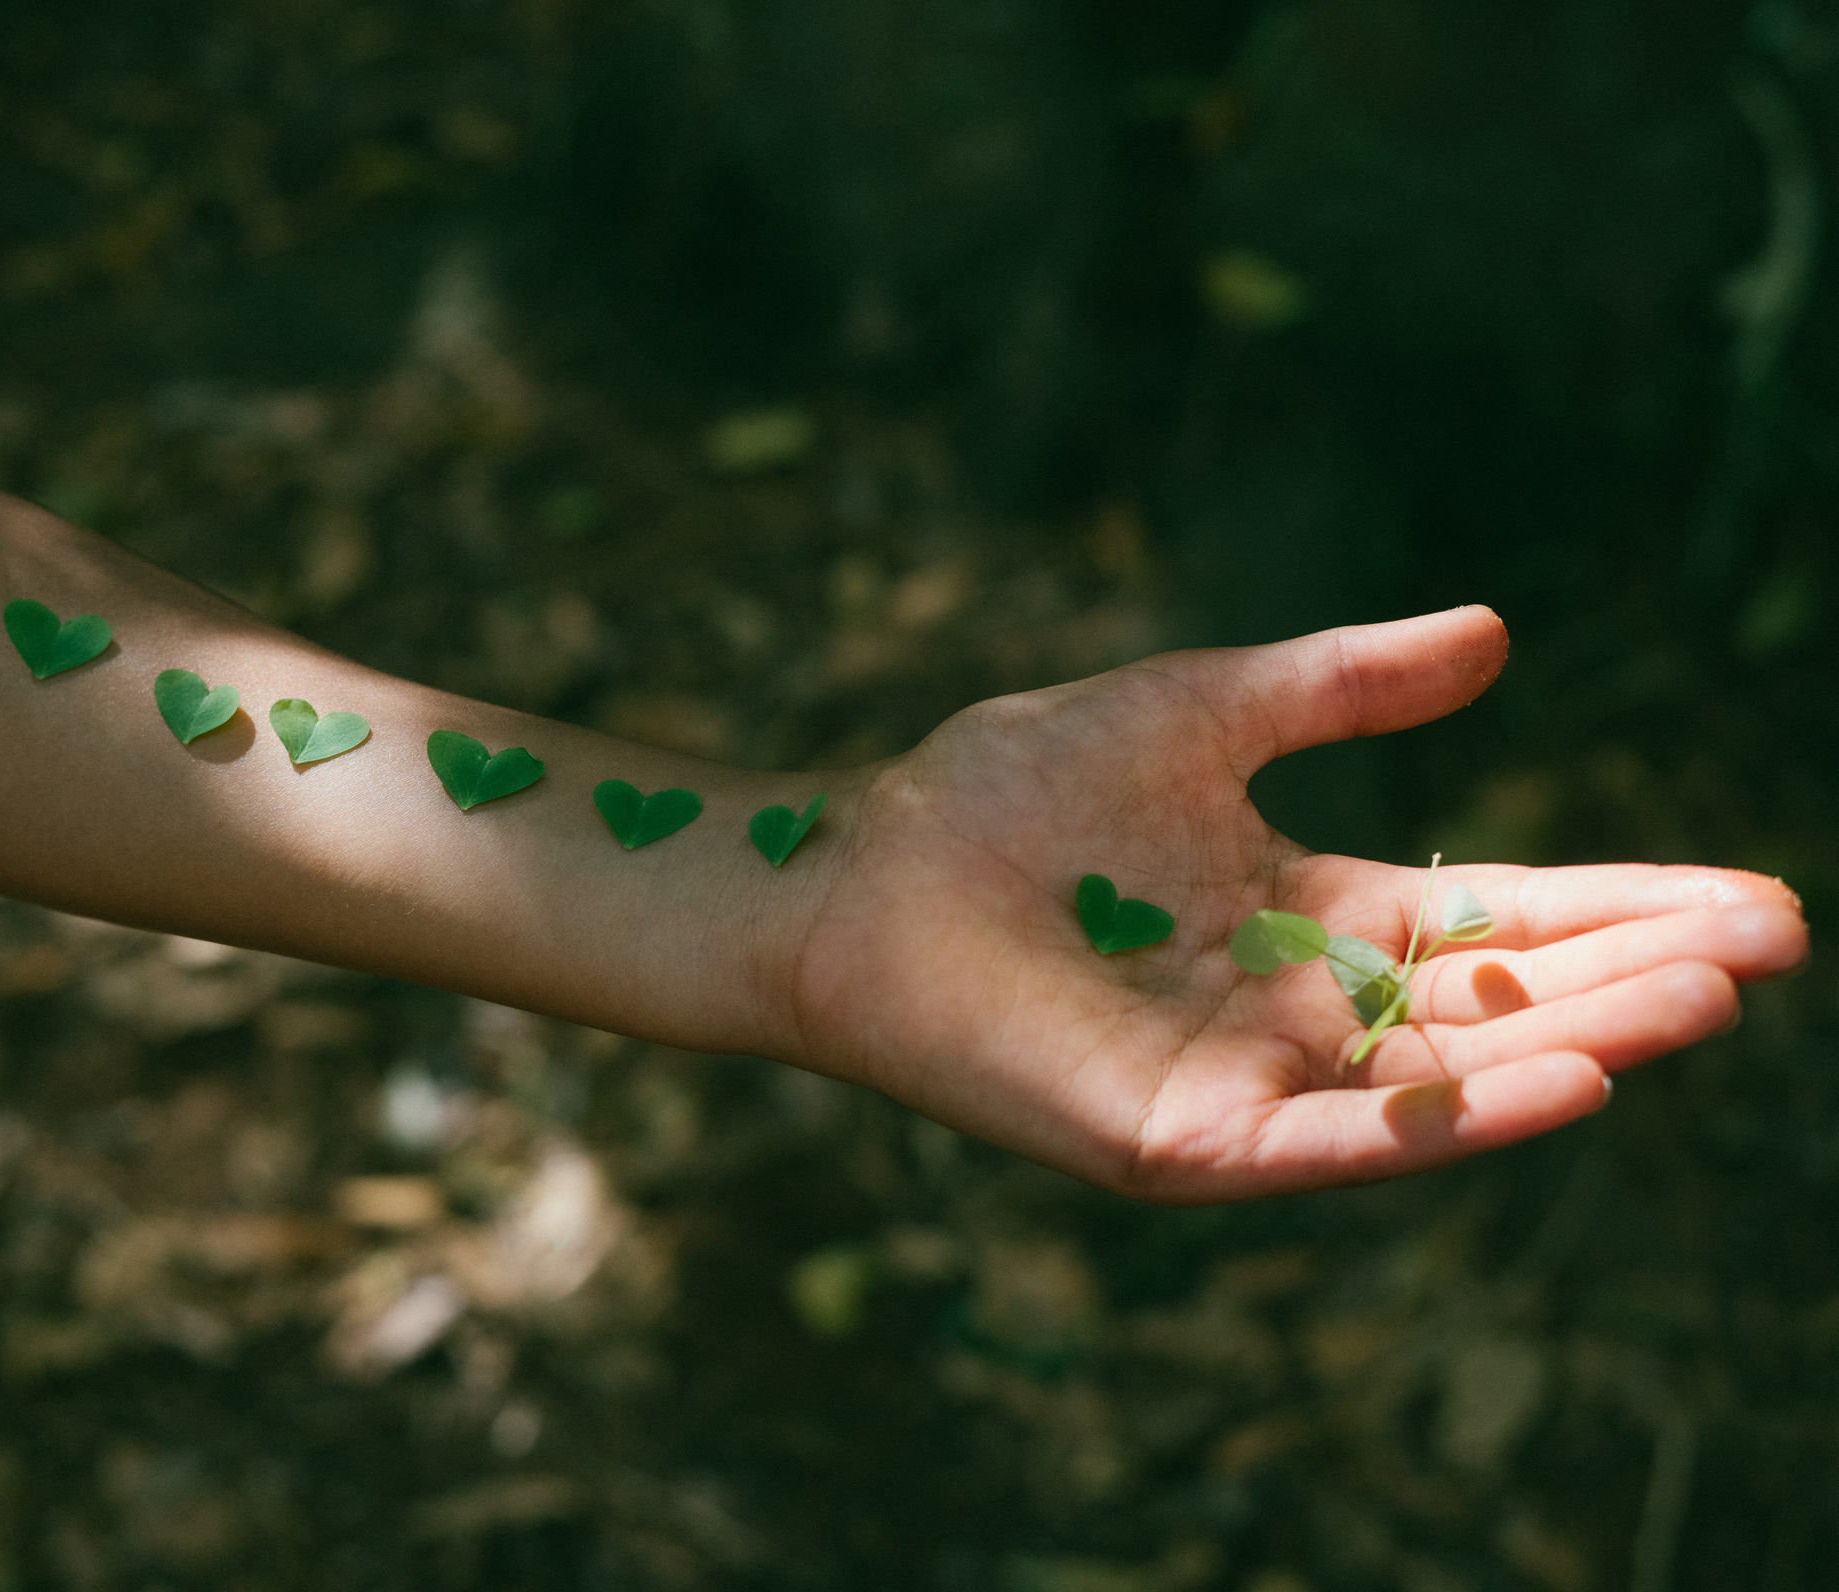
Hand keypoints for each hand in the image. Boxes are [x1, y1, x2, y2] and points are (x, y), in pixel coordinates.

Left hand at [792, 607, 1807, 1201]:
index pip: (1496, 919)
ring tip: (1703, 999)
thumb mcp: (1200, 712)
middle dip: (1631, 974)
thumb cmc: (1004, 795)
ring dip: (1579, 1042)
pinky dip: (1455, 1117)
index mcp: (1308, 913)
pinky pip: (1344, 1140)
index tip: (1749, 895)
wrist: (855, 869)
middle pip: (1497, 1003)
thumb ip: (1339, 686)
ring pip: (1445, 1078)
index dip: (1617, 905)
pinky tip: (1565, 1080)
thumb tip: (1496, 634)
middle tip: (1769, 944)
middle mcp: (1296, 1009)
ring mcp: (1248, 1082)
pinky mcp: (1188, 1140)